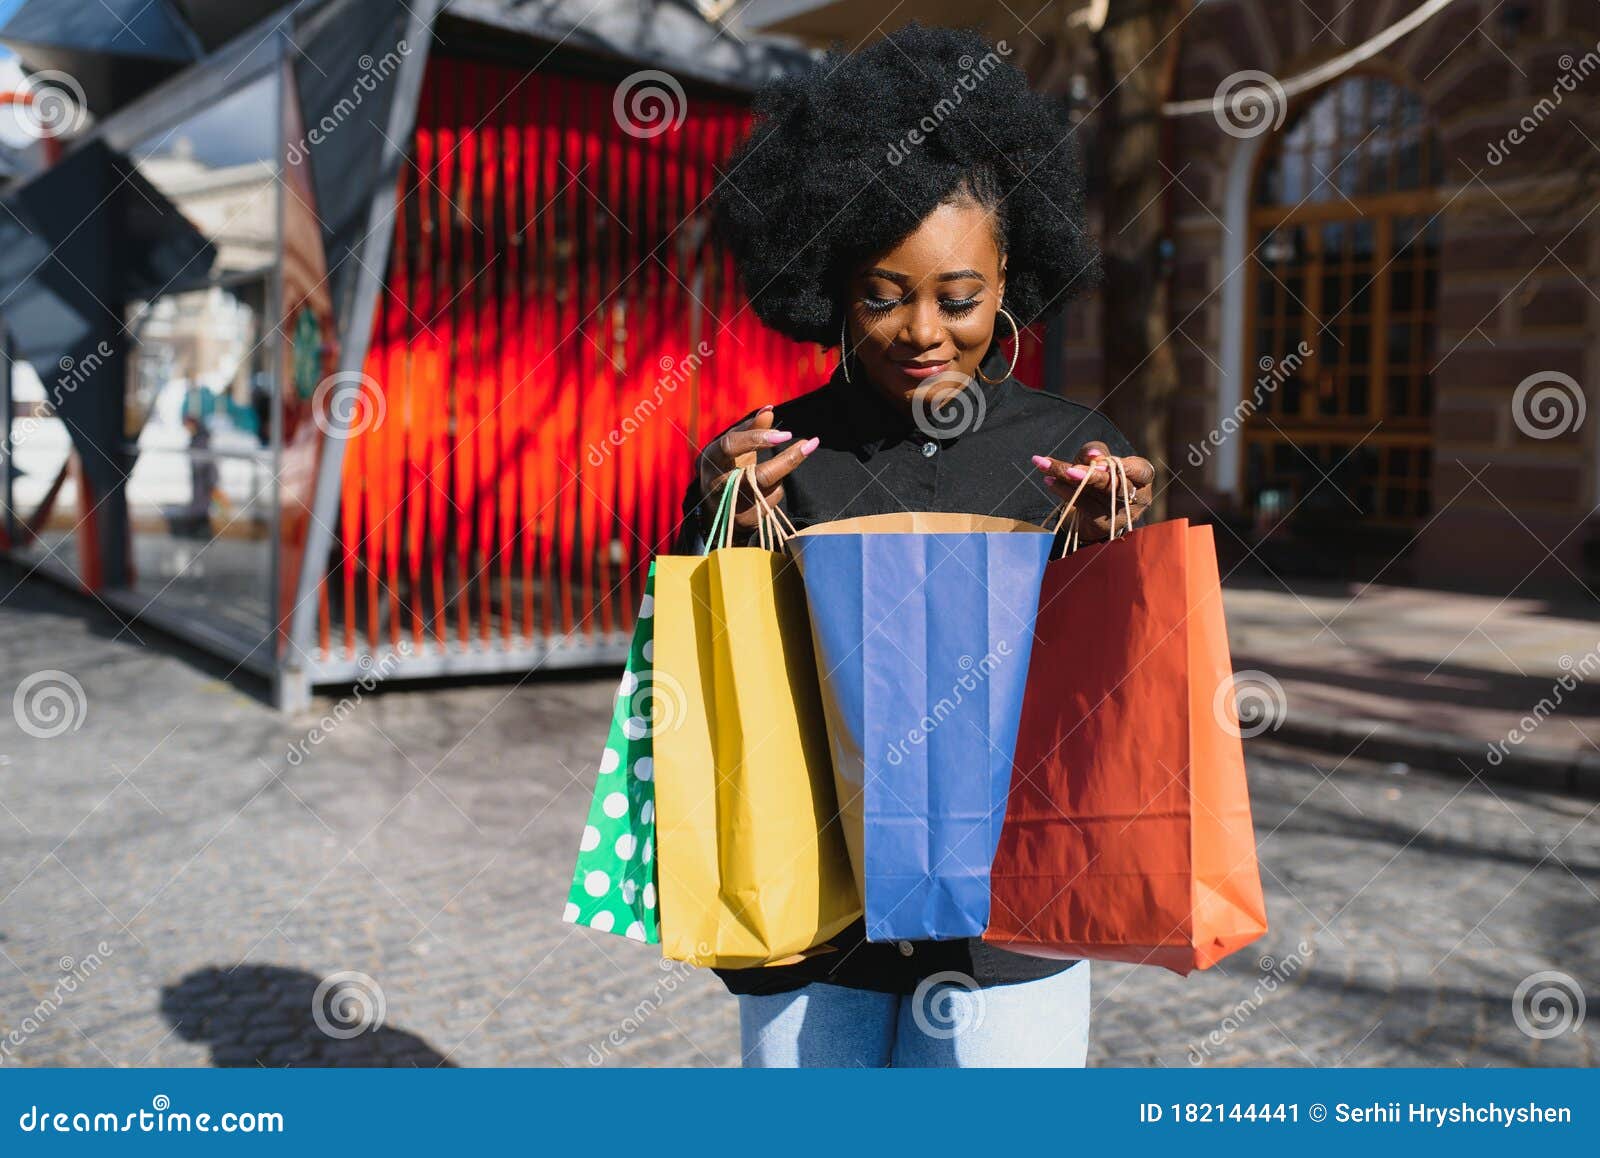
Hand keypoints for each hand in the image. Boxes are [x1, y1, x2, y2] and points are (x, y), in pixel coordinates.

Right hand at [697, 406, 818, 535]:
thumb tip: (770, 408)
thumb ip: (751, 428)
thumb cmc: (728, 467)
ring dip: (780, 474)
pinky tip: (768, 488)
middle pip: (760, 475)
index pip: (731, 446)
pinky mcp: (744, 522)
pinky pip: (772, 503)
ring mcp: (732, 507)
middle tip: (809, 443)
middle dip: (788, 460)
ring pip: (770, 488)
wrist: (715, 507)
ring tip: (775, 467)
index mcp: (712, 459)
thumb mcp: (734, 446)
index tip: (786, 434)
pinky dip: (776, 491)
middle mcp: (718, 485)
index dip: (757, 439)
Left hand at [1030, 442, 1154, 541]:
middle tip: (1069, 470)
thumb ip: (1095, 452)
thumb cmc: (1100, 476)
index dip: (1126, 467)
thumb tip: (1093, 454)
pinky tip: (1049, 481)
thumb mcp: (1097, 459)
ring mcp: (1120, 514)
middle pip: (1114, 484)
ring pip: (1094, 494)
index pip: (1142, 471)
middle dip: (1090, 476)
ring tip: (1048, 469)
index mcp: (1141, 478)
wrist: (1090, 509)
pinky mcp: (1103, 525)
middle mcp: (1135, 498)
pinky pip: (1082, 505)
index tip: (1101, 463)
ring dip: (1068, 480)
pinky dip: (1063, 491)